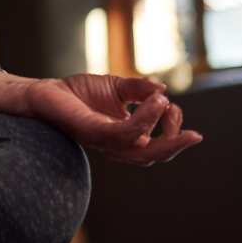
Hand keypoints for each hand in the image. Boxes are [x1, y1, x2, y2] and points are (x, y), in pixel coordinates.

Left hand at [24, 74, 201, 164]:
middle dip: (176, 146)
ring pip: (141, 150)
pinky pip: (123, 134)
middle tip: (195, 136)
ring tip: (169, 106)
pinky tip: (153, 103)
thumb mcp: (116, 87)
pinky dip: (142, 121)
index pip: (157, 143)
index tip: (171, 105)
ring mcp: (105, 141)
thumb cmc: (79, 92)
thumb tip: (163, 90)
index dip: (172, 128)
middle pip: (154, 156)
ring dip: (161, 130)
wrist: (47, 91)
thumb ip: (139, 89)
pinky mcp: (93, 133)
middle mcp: (118, 143)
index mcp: (126, 135)